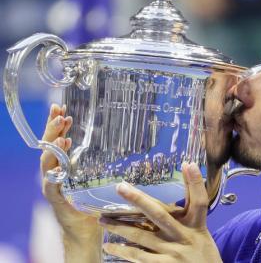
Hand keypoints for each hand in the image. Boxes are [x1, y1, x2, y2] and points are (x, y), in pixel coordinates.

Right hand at [41, 104, 101, 261]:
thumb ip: (107, 161)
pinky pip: (51, 185)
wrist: (88, 231)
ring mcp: (53, 185)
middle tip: (60, 114)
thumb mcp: (101, 177)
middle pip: (50, 146)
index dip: (57, 124)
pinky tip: (58, 165)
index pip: (58, 139)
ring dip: (53, 147)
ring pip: (47, 162)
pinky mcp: (57, 199)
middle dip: (53, 128)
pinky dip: (53, 175)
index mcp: (65, 164)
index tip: (62, 107)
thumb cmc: (97, 202)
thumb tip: (134, 141)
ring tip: (63, 135)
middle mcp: (56, 172)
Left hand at [100, 163, 221, 262]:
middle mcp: (184, 237)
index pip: (199, 201)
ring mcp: (172, 254)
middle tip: (120, 187)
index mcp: (196, 226)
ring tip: (103, 220)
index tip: (189, 164)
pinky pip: (138, 258)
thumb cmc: (202, 253)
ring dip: (120, 227)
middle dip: (139, 199)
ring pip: (141, 237)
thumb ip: (192, 211)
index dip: (196, 183)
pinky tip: (110, 246)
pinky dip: (123, 252)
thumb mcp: (201, 231)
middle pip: (160, 215)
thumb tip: (187, 176)